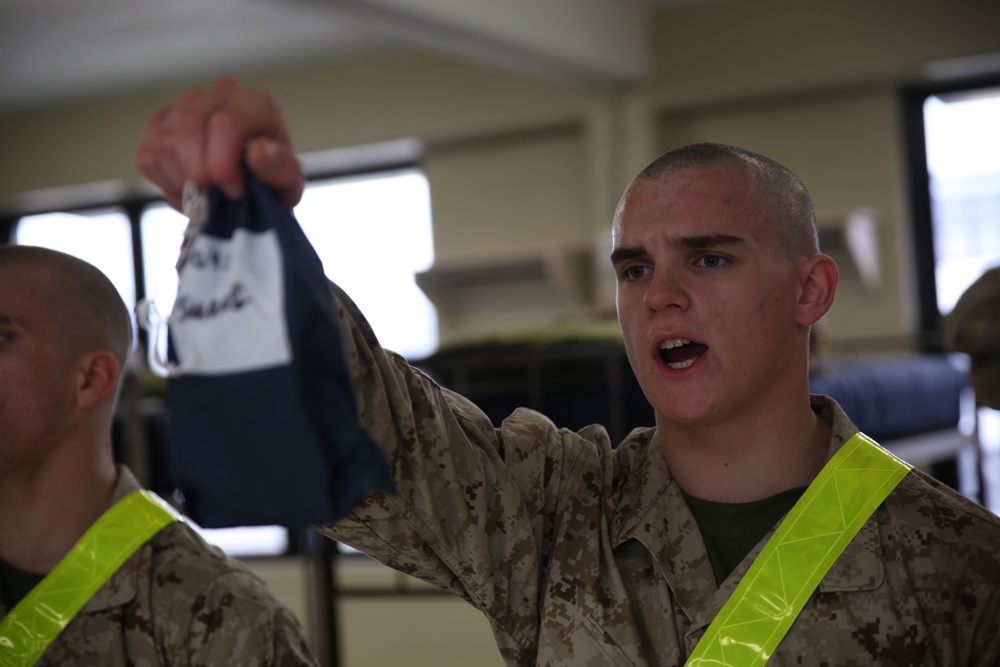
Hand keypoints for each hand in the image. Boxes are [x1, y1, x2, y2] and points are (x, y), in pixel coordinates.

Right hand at [136, 77, 303, 210]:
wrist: (252, 188)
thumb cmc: (272, 182)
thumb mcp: (288, 184)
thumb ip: (281, 169)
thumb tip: (259, 153)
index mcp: (256, 104)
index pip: (225, 122)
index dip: (223, 164)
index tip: (235, 192)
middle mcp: (221, 94)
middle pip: (188, 126)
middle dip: (198, 173)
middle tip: (215, 197)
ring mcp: (187, 105)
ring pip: (164, 141)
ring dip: (182, 179)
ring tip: (206, 193)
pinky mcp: (161, 124)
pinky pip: (148, 154)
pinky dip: (165, 180)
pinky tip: (188, 186)